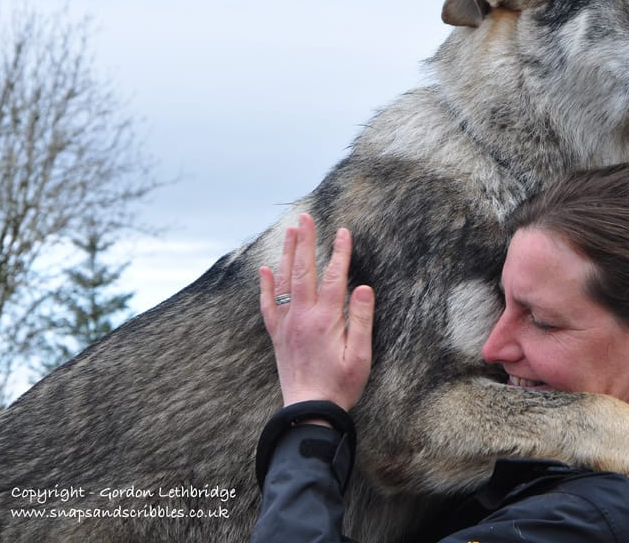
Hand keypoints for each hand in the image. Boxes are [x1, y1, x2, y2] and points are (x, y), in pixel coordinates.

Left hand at [259, 213, 373, 411]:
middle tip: (306, 218)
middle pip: (303, 271)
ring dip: (288, 254)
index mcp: (325, 320)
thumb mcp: (361, 356)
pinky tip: (266, 269)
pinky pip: (268, 305)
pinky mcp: (278, 336)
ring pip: (284, 281)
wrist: (308, 410)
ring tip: (290, 232)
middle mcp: (302, 317)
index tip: (344, 231)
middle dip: (306, 242)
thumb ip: (362, 320)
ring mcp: (287, 325)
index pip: (333, 277)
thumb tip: (363, 288)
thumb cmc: (340, 386)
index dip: (340, 253)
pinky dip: (266, 285)